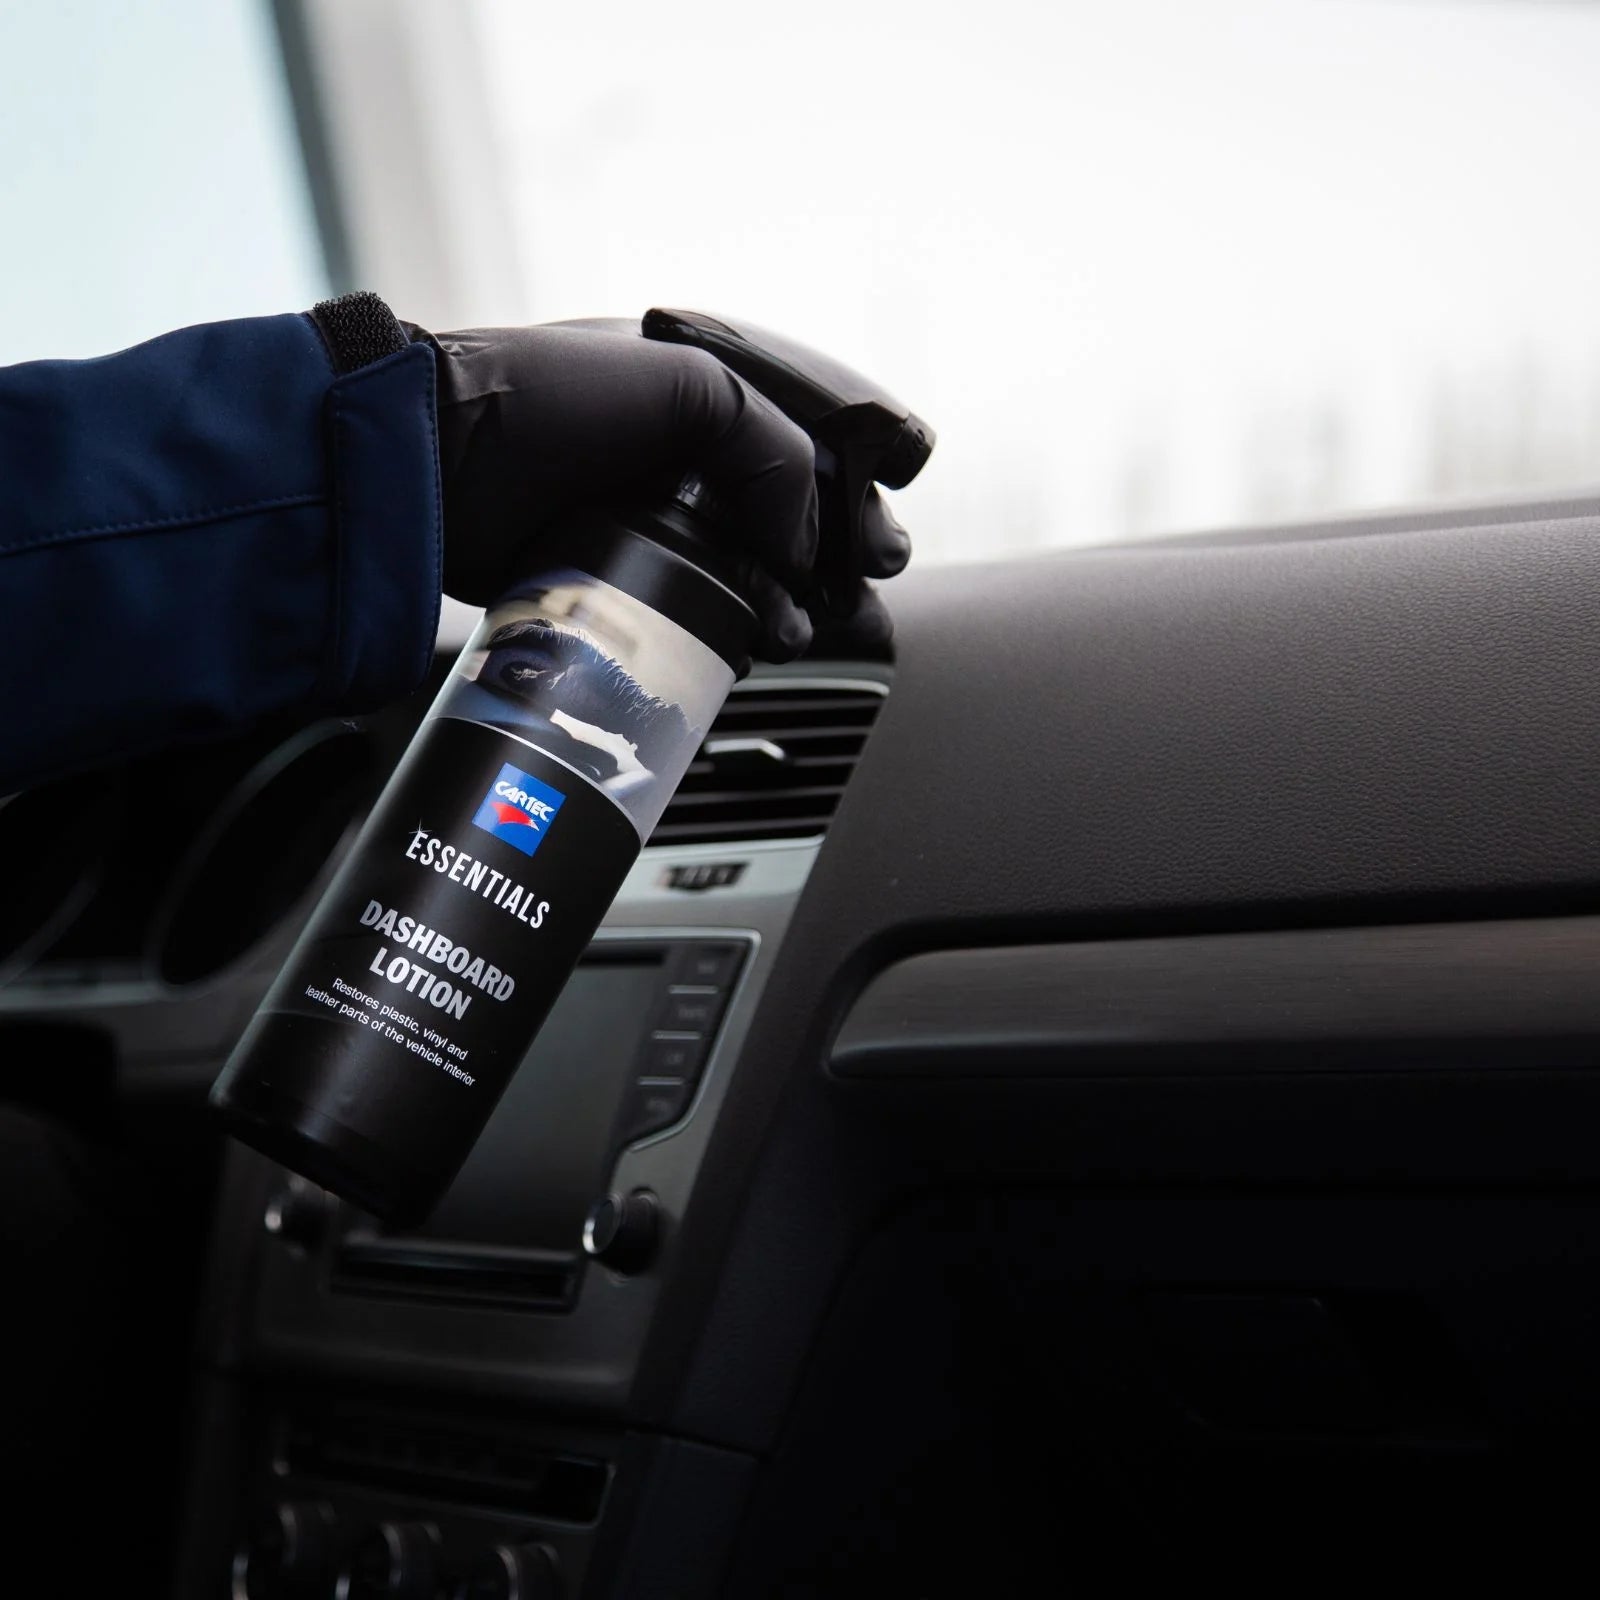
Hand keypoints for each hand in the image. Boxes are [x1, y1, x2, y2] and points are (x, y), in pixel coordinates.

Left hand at [413, 319, 909, 660]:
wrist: (438, 461)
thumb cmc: (549, 397)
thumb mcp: (687, 387)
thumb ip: (771, 452)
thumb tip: (803, 546)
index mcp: (703, 390)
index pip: (808, 447)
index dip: (853, 500)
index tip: (877, 549)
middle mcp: (680, 453)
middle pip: (786, 517)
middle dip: (830, 563)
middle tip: (856, 596)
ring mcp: (646, 514)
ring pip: (745, 569)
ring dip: (787, 605)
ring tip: (798, 633)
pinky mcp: (612, 571)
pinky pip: (691, 605)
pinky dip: (729, 628)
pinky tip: (751, 643)